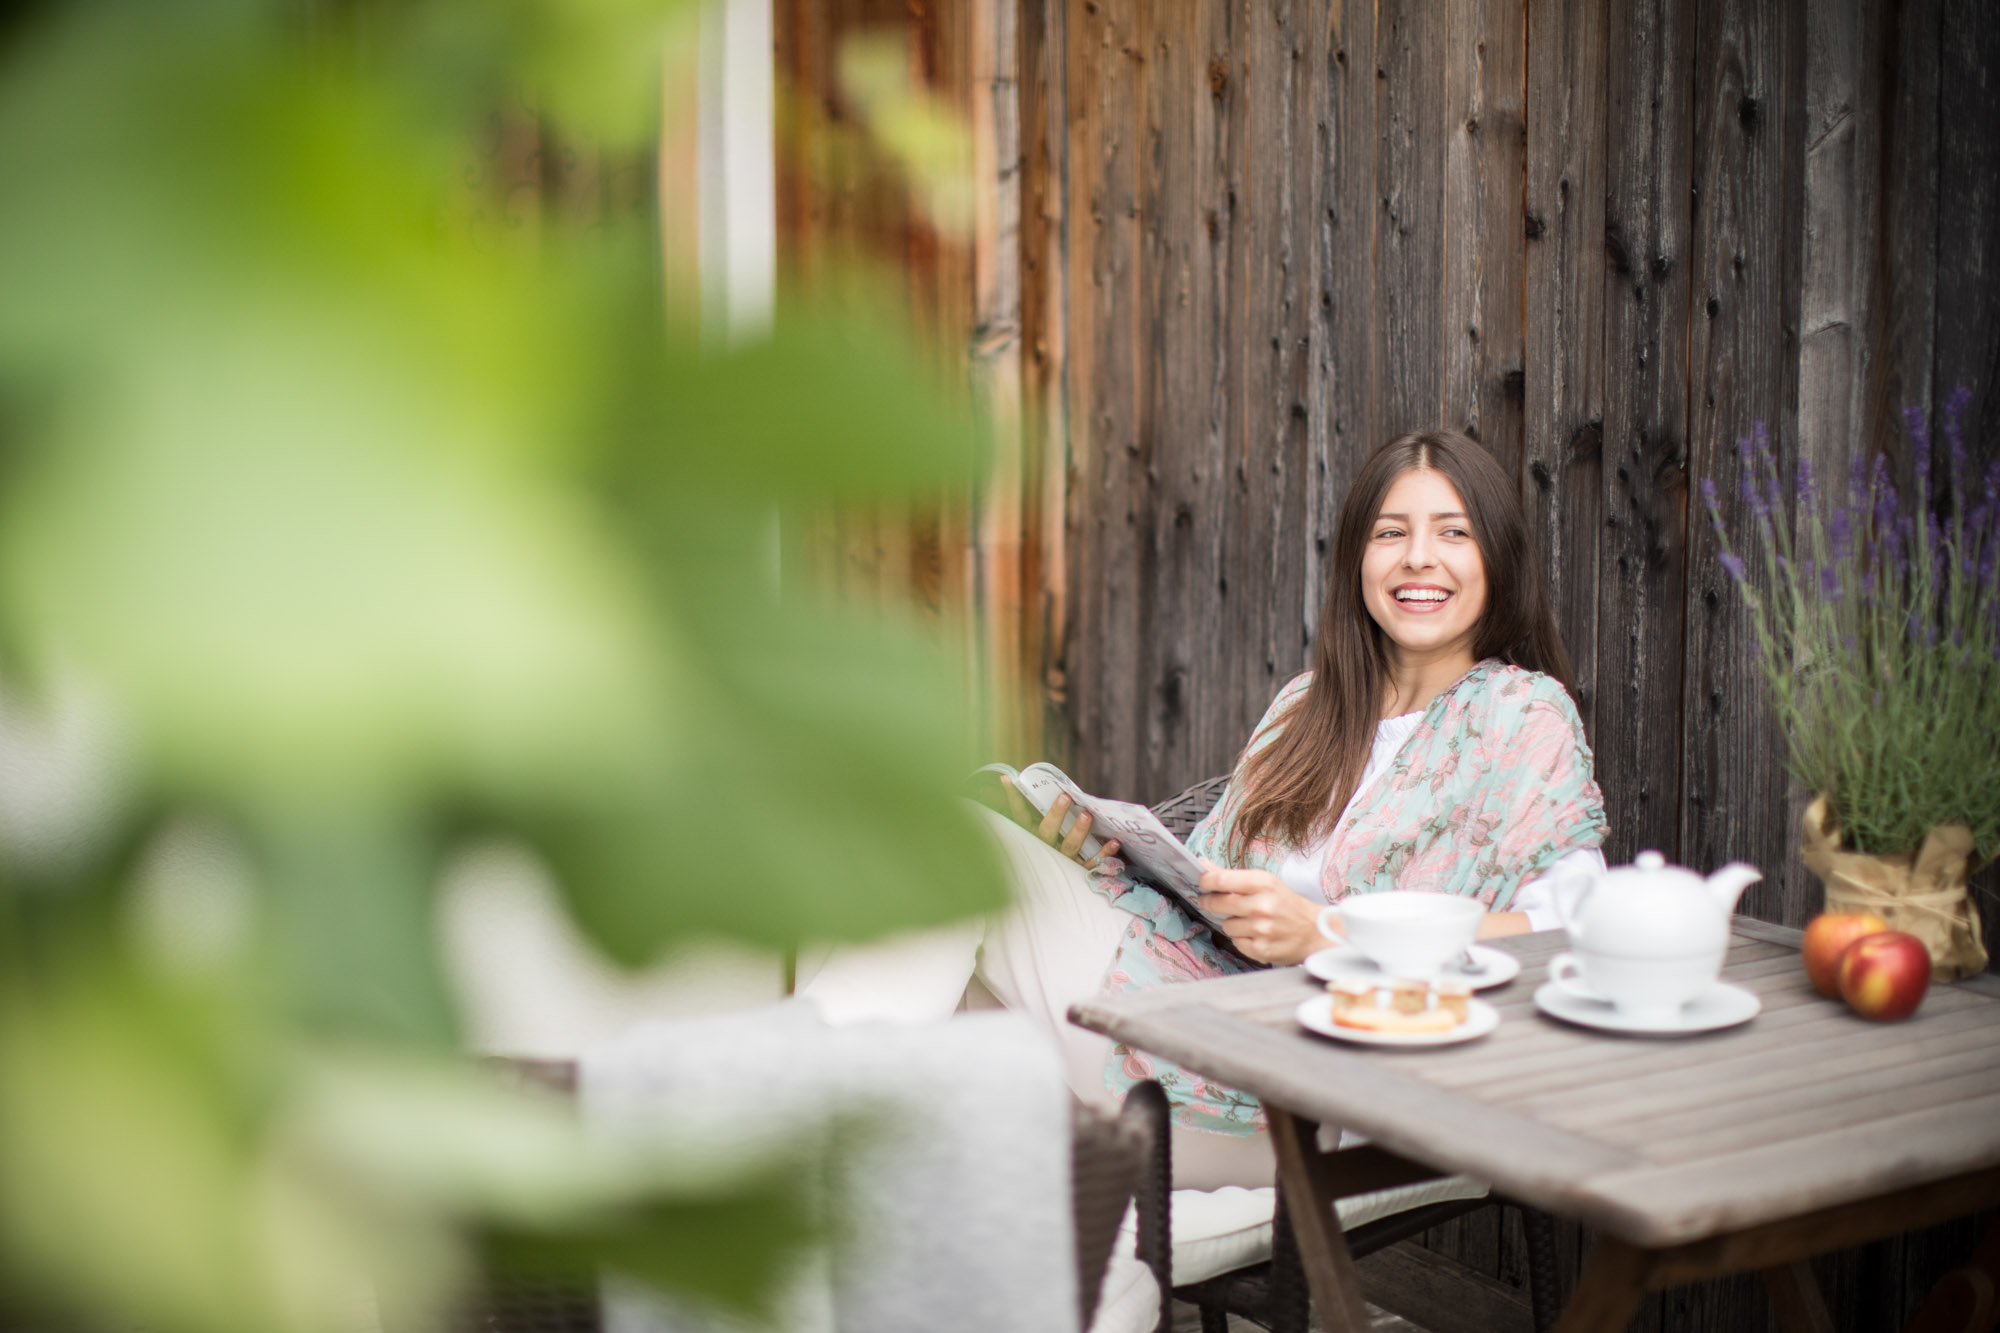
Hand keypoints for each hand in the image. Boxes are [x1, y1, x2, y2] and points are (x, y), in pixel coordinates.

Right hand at [1001, 777, 1120, 868]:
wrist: (1056, 888)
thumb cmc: (1052, 846)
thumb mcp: (1041, 828)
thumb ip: (1039, 809)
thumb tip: (1029, 782)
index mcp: (1032, 836)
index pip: (1020, 816)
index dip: (1014, 799)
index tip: (1009, 779)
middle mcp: (1045, 848)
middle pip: (1047, 831)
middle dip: (1056, 814)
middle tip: (1065, 797)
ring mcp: (1062, 860)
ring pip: (1070, 846)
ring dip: (1079, 831)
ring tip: (1087, 815)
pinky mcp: (1079, 870)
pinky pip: (1092, 862)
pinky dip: (1105, 852)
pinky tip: (1115, 841)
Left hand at [1196, 863, 1323, 964]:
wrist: (1315, 932)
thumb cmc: (1288, 905)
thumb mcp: (1266, 883)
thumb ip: (1234, 876)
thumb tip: (1203, 864)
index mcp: (1264, 883)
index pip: (1222, 879)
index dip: (1206, 881)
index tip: (1202, 882)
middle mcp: (1262, 905)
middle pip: (1218, 903)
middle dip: (1210, 902)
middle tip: (1210, 901)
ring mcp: (1261, 929)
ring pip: (1226, 925)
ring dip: (1232, 923)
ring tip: (1249, 921)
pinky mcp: (1261, 949)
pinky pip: (1236, 942)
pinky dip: (1242, 939)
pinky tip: (1256, 934)